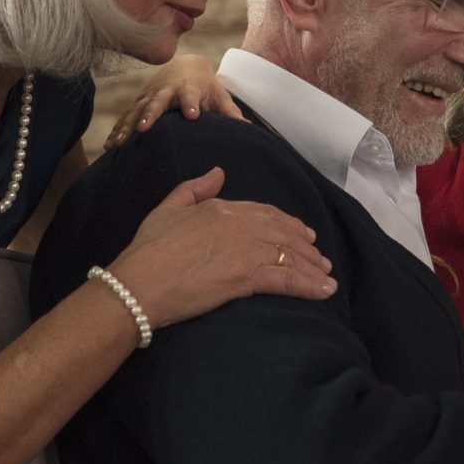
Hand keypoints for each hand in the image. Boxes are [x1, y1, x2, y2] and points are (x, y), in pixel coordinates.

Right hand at [103, 167, 334, 328]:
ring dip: (313, 267)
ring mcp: (246, 250)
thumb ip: (194, 189)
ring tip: (326, 278)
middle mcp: (240, 224)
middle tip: (320, 259)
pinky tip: (324, 291)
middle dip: (306, 247)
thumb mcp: (166, 209)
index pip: (265, 213)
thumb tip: (219, 172)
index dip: (287, 224)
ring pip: (291, 256)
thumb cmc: (146, 251)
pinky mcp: (248, 277)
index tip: (302, 234)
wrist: (137, 284)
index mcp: (221, 207)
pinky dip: (310, 285)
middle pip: (284, 233)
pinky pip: (288, 279)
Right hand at [104, 54, 244, 151]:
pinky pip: (126, 117)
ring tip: (119, 143)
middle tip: (146, 128)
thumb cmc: (205, 85)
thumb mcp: (219, 95)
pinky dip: (118, 130)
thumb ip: (231, 113)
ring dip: (128, 126)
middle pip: (157, 102)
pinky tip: (110, 145)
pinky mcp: (139, 103)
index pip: (189, 95)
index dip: (190, 104)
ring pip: (137, 111)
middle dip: (151, 114)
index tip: (193, 116)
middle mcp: (166, 91)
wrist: (184, 65)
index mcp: (188, 88)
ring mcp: (149, 96)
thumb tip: (249, 130)